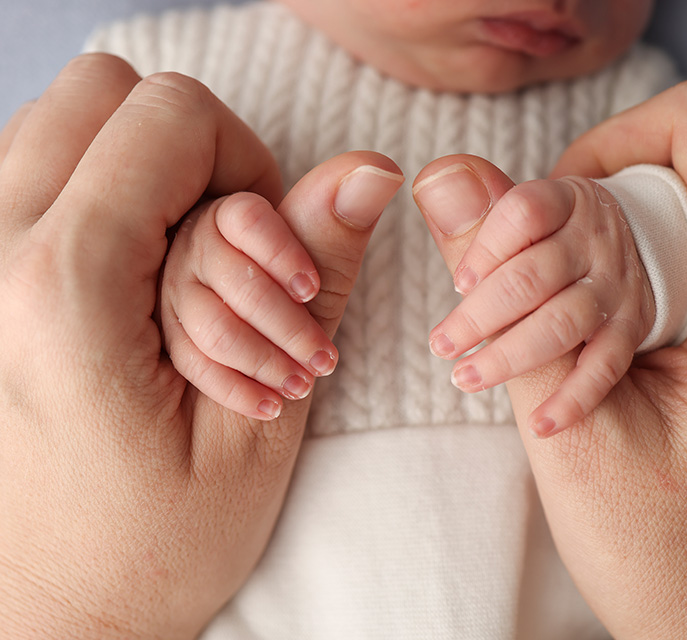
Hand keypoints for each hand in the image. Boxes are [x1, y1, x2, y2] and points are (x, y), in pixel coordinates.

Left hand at [0, 54, 400, 638]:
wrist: (48, 617)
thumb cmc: (151, 546)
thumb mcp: (260, 424)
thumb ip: (317, 279)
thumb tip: (369, 171)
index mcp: (66, 290)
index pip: (169, 114)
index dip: (245, 162)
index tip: (267, 249)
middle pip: (103, 91)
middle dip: (187, 150)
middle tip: (219, 246)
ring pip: (59, 122)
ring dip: (135, 171)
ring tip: (171, 274)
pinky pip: (27, 172)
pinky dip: (89, 195)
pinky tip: (123, 282)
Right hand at [160, 192, 335, 417]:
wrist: (253, 421)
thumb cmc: (300, 340)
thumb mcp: (319, 293)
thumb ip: (334, 237)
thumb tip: (382, 170)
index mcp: (231, 223)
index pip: (242, 216)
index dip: (282, 253)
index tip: (311, 291)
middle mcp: (191, 255)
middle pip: (229, 272)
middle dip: (287, 324)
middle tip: (323, 359)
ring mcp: (169, 302)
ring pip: (211, 321)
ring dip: (266, 358)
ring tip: (301, 383)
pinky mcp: (158, 349)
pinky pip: (188, 361)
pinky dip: (236, 388)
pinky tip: (269, 405)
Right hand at [415, 79, 686, 637]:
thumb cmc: (665, 550)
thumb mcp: (565, 420)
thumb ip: (503, 290)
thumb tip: (451, 177)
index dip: (610, 143)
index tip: (551, 211)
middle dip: (597, 198)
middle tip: (540, 272)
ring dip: (606, 241)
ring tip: (550, 315)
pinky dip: (632, 270)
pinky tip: (592, 333)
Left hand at [419, 167, 653, 432]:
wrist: (632, 244)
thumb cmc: (552, 234)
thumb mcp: (522, 212)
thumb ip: (473, 207)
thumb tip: (432, 182)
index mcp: (563, 201)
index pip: (523, 213)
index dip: (486, 247)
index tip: (457, 284)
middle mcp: (594, 241)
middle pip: (534, 276)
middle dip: (480, 315)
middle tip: (441, 344)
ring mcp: (616, 287)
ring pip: (562, 323)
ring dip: (510, 355)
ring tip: (464, 378)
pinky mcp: (631, 330)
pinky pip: (605, 366)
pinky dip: (575, 398)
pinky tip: (541, 424)